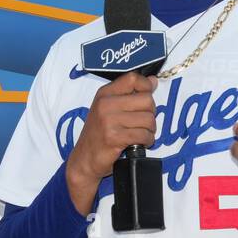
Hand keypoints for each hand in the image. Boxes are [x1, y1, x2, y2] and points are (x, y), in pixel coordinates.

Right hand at [65, 71, 158, 213]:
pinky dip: (147, 141)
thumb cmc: (98, 135)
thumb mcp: (107, 109)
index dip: (146, 86)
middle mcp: (106, 104)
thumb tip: (153, 81)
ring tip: (140, 134)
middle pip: (146, 100)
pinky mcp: (115, 137)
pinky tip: (139, 143)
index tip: (146, 97)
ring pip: (148, 119)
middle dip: (151, 114)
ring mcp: (109, 121)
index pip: (132, 78)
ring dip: (150, 130)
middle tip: (143, 123)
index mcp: (104, 94)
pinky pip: (144, 135)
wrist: (84, 159)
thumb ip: (129, 94)